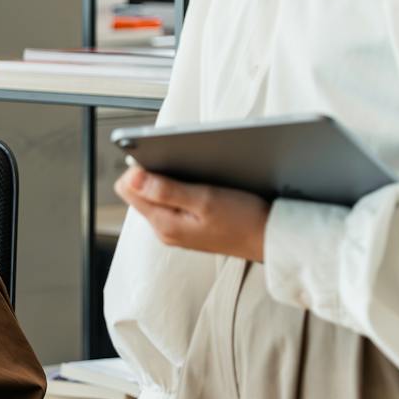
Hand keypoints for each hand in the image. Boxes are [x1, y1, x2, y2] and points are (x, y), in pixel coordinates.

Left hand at [116, 163, 268, 260]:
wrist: (270, 239)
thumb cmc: (243, 220)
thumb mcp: (204, 199)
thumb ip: (166, 190)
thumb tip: (133, 178)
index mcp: (164, 224)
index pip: (128, 189)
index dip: (140, 168)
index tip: (161, 159)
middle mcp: (165, 230)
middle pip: (140, 192)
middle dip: (154, 175)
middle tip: (182, 168)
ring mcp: (176, 231)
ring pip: (156, 197)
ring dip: (168, 182)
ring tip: (193, 177)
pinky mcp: (188, 228)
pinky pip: (172, 204)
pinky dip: (181, 191)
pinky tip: (199, 188)